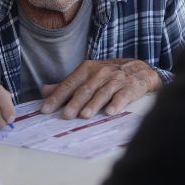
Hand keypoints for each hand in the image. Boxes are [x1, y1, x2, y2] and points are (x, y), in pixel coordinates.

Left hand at [39, 59, 161, 118]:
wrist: (139, 69)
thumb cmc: (109, 75)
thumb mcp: (87, 75)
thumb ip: (67, 84)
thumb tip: (44, 91)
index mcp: (87, 69)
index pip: (69, 84)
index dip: (57, 97)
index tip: (46, 109)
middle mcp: (101, 73)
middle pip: (85, 89)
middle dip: (74, 102)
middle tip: (65, 115)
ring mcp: (116, 80)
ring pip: (102, 93)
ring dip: (93, 105)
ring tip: (84, 115)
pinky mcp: (131, 87)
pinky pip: (122, 96)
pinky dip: (116, 104)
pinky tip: (110, 112)